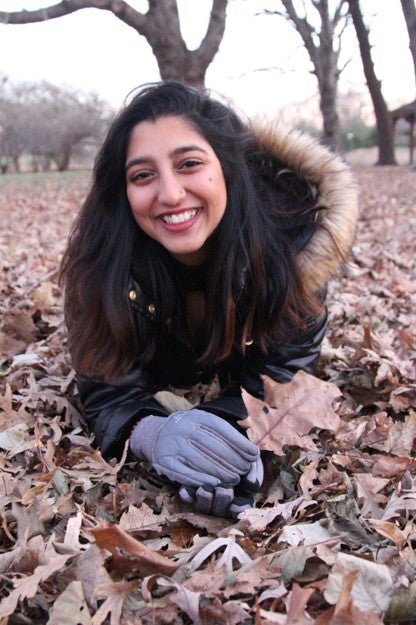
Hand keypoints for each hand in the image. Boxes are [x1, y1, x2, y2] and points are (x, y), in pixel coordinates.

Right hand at [129, 409, 258, 488]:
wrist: (155, 434)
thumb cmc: (189, 430)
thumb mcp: (203, 422)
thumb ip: (224, 432)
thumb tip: (252, 450)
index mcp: (197, 416)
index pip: (222, 429)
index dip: (239, 443)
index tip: (253, 455)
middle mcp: (183, 428)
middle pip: (212, 445)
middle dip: (232, 460)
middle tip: (245, 471)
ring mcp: (172, 445)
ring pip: (200, 460)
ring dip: (220, 472)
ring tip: (234, 479)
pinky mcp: (164, 461)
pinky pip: (185, 472)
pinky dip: (201, 479)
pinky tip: (215, 483)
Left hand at [179, 457, 263, 517]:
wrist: (221, 438)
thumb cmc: (240, 451)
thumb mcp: (251, 459)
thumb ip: (255, 472)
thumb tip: (252, 487)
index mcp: (239, 495)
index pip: (240, 508)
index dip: (238, 510)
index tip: (236, 505)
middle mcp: (221, 498)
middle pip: (220, 510)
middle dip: (221, 503)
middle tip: (224, 489)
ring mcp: (205, 494)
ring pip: (203, 506)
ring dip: (204, 501)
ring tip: (205, 490)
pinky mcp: (190, 486)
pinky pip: (187, 496)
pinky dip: (187, 495)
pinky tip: (186, 490)